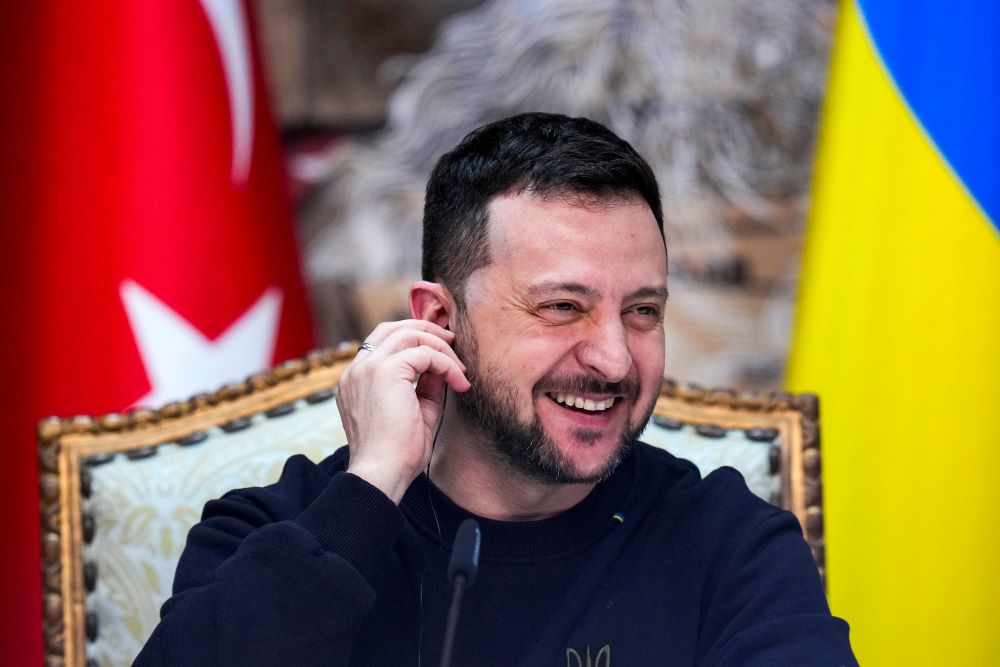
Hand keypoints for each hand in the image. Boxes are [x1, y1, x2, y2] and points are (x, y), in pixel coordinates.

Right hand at [336, 320, 469, 502]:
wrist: (382, 474)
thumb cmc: (397, 454)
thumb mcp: (414, 411)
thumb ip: (424, 385)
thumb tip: (442, 365)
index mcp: (355, 380)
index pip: (383, 342)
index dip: (414, 340)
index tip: (441, 354)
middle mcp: (356, 370)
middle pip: (393, 328)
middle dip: (427, 330)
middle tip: (453, 342)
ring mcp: (367, 368)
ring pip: (409, 334)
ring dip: (441, 348)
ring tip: (460, 370)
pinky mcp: (383, 372)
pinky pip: (424, 353)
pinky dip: (447, 364)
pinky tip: (459, 383)